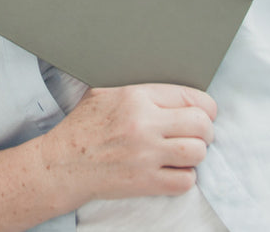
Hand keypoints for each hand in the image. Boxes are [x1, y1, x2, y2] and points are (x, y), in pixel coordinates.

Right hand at [40, 84, 215, 203]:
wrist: (64, 163)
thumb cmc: (83, 126)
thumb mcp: (105, 92)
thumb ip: (137, 88)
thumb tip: (167, 88)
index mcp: (136, 96)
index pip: (191, 96)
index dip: (205, 106)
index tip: (205, 113)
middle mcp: (145, 124)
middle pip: (201, 124)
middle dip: (206, 130)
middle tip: (199, 134)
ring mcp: (146, 155)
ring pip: (198, 152)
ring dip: (196, 154)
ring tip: (186, 152)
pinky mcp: (146, 182)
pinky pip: (185, 181)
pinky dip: (185, 177)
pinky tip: (174, 170)